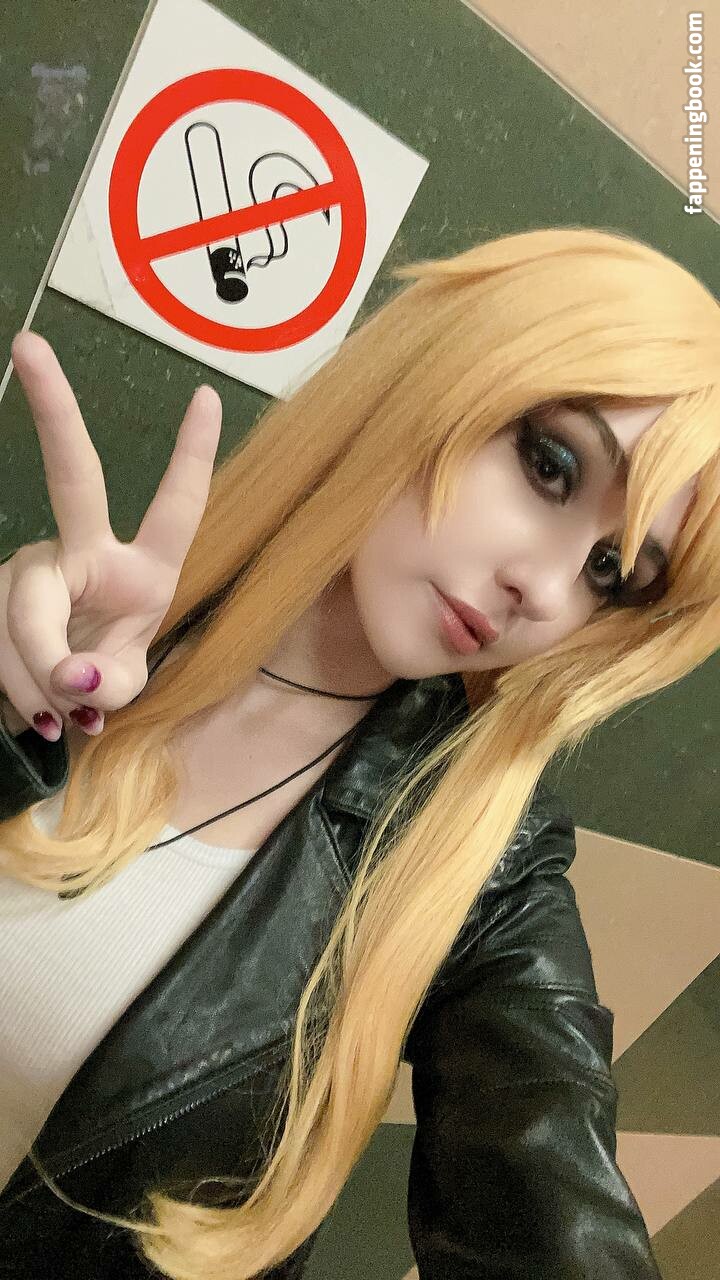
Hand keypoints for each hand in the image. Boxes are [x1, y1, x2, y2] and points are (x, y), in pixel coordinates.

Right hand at [0, 332, 221, 738]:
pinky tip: (31, 709)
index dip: (192, 457)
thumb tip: (71, 681)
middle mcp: (83, 550)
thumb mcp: (124, 687)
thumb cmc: (102, 675)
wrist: (50, 696)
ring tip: (57, 717)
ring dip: (38, 679)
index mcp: (142, 569)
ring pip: (26, 614)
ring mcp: (31, 565)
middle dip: (55, 410)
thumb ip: (111, 685)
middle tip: (29, 344)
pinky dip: (14, 687)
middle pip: (72, 476)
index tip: (207, 396)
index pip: (175, 508)